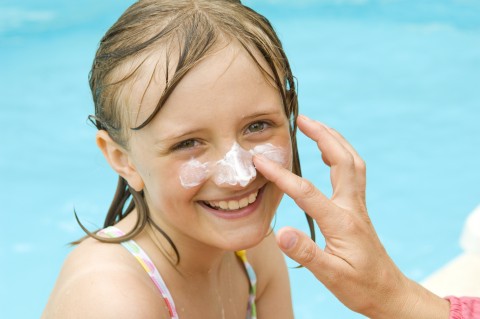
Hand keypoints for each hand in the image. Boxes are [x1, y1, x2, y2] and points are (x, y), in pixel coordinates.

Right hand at [253, 115, 449, 318]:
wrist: (387, 292)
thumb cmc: (360, 286)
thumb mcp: (331, 275)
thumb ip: (306, 253)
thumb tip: (280, 232)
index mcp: (341, 222)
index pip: (306, 192)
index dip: (281, 175)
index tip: (261, 161)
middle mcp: (352, 207)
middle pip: (342, 161)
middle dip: (322, 135)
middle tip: (302, 119)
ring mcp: (357, 205)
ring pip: (352, 162)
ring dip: (334, 140)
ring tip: (315, 126)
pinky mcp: (357, 208)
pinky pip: (352, 171)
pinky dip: (340, 154)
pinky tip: (328, 154)